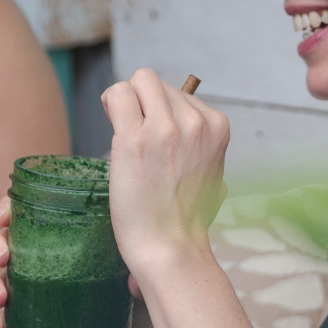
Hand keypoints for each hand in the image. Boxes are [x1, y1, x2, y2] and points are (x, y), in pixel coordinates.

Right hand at [0, 194, 144, 327]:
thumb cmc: (142, 293)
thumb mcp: (144, 271)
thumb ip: (142, 270)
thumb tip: (132, 285)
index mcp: (70, 231)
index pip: (34, 210)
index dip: (12, 208)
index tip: (5, 217)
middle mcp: (51, 255)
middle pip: (12, 240)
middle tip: (2, 258)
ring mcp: (43, 287)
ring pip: (5, 277)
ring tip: (0, 299)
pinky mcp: (41, 317)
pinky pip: (12, 317)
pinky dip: (0, 322)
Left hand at [102, 69, 228, 273]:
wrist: (170, 247)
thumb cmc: (185, 216)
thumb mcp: (210, 170)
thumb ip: (198, 141)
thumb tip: (179, 119)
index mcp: (217, 126)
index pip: (181, 93)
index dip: (160, 112)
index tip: (156, 140)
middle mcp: (195, 122)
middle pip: (156, 83)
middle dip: (142, 102)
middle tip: (134, 133)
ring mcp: (165, 129)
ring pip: (138, 80)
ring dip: (125, 100)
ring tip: (123, 130)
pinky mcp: (134, 139)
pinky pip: (117, 94)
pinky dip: (110, 103)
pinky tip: (111, 124)